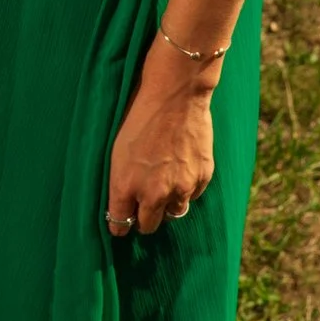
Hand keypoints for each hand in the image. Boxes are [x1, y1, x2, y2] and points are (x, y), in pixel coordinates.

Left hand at [107, 35, 216, 236]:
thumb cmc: (139, 116)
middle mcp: (154, 193)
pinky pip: (193, 195)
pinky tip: (181, 169)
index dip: (119, 224)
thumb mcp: (117, 150)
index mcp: (125, 186)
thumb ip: (120, 181)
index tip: (120, 222)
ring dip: (168, 204)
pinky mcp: (202, 177)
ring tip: (164, 185)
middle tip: (142, 207)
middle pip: (148, 226)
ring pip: (174, 212)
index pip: (119, 225)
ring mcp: (181, 187)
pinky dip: (187, 187)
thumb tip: (122, 201)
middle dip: (143, 219)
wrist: (175, 94)